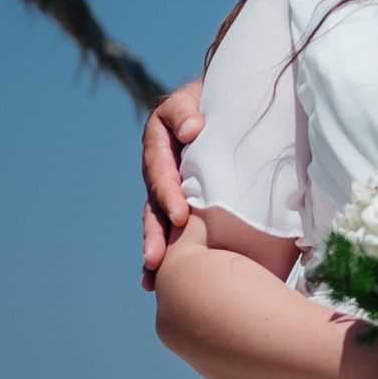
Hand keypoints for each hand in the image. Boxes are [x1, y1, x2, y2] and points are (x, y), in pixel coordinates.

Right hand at [140, 82, 204, 290]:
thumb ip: (186, 111)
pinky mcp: (184, 201)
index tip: (180, 216)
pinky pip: (174, 228)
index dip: (169, 194)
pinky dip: (168, 251)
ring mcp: (170, 189)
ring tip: (151, 276)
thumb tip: (192, 130)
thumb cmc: (211, 99)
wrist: (226, 102)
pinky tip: (158, 281)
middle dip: (156, 233)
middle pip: (154, 205)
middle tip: (157, 258)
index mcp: (160, 147)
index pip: (161, 173)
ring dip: (155, 247)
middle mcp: (160, 172)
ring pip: (159, 221)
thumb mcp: (194, 98)